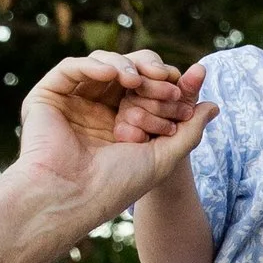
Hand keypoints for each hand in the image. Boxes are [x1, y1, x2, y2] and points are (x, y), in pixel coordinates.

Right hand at [15, 52, 216, 230]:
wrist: (74, 198)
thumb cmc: (116, 185)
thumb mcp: (164, 157)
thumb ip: (190, 131)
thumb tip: (215, 106)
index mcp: (120, 123)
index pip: (146, 89)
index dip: (164, 83)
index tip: (180, 89)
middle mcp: (95, 110)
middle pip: (127, 71)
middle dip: (149, 69)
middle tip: (164, 78)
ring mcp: (71, 102)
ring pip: (102, 65)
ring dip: (126, 65)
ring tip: (138, 79)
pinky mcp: (48, 96)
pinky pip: (72, 68)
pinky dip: (96, 65)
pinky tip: (116, 75)